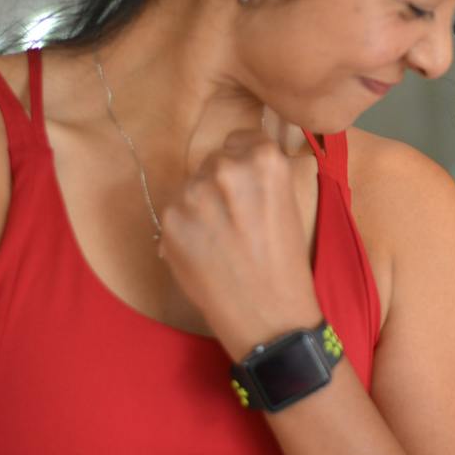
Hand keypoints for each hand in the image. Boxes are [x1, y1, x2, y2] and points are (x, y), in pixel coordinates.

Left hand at [157, 108, 322, 359]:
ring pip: (190, 187)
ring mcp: (193, 194)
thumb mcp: (286, 203)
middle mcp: (225, 169)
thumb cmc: (284, 262)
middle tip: (236, 221)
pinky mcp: (169, 221)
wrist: (267, 314)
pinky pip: (174, 213)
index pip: (241, 140)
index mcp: (264, 159)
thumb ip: (259, 175)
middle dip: (220, 186)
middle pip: (213, 162)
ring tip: (220, 241)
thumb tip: (233, 157)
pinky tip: (204, 253)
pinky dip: (184, 230)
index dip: (244, 165)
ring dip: (199, 206)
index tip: (248, 190)